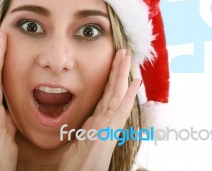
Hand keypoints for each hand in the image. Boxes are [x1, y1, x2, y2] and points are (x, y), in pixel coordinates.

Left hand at [59, 49, 139, 170]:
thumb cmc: (77, 165)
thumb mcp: (76, 140)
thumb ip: (81, 129)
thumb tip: (81, 124)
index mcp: (96, 121)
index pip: (106, 95)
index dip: (111, 79)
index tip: (114, 64)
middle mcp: (105, 121)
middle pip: (113, 90)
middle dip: (118, 70)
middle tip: (122, 52)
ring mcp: (109, 125)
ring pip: (118, 94)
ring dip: (122, 74)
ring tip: (127, 57)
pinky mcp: (111, 132)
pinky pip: (121, 109)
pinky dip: (129, 95)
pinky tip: (135, 82)